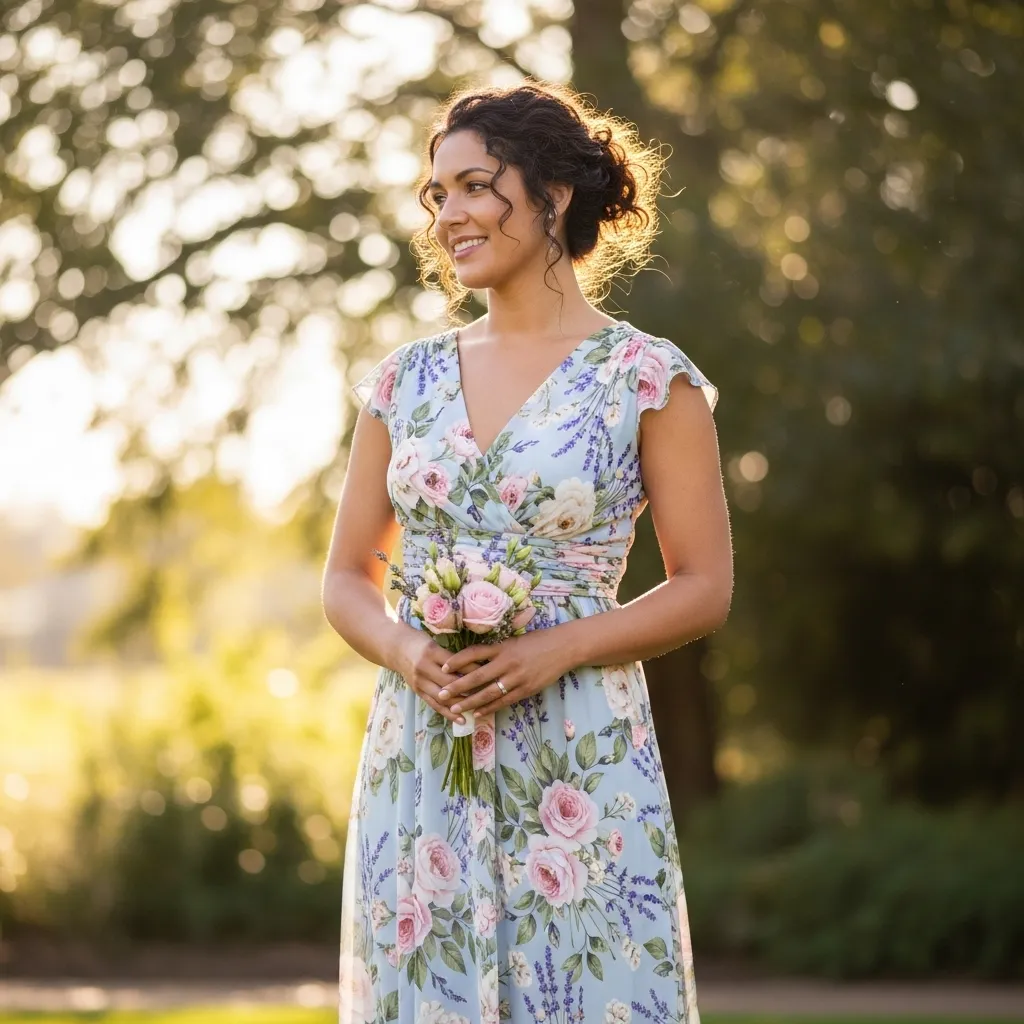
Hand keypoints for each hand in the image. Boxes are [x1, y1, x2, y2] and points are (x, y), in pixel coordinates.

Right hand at [394, 628, 485, 724]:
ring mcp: (419, 682)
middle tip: (487, 693)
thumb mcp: (434, 643)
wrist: (395, 648)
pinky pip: (434, 705)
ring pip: (443, 697)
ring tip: (477, 709)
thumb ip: (451, 655)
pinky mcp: (417, 691)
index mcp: (431, 652)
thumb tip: (476, 664)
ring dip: (461, 704)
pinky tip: (461, 720)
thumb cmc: (419, 642)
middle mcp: (424, 668)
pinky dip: (448, 713)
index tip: (489, 674)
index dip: (473, 670)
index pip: (456, 664)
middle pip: (450, 683)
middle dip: (469, 689)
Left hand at [435, 628, 571, 717]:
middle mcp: (507, 661)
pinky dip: (490, 708)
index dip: (457, 660)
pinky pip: (504, 701)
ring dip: (470, 702)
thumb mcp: (514, 640)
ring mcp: (517, 677)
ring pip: (488, 692)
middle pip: (477, 676)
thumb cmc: (538, 642)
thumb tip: (475, 658)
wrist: (563, 647)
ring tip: (455, 708)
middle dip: (458, 686)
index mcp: (503, 646)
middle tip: (441, 693)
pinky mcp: (526, 689)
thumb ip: (497, 650)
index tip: (443, 667)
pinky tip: (478, 713)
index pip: (474, 652)